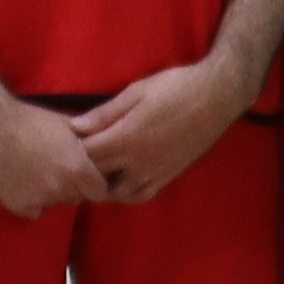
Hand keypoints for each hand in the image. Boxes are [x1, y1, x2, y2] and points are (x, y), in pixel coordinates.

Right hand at [0, 86, 101, 218]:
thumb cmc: (31, 119)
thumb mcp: (68, 126)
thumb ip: (89, 145)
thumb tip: (108, 154)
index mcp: (77, 168)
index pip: (99, 191)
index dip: (92, 182)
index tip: (83, 174)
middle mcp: (61, 188)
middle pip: (76, 198)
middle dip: (70, 187)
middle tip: (53, 168)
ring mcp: (38, 200)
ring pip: (54, 204)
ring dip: (49, 193)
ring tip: (34, 172)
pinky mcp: (17, 206)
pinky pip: (33, 211)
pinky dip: (29, 200)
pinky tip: (20, 181)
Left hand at [69, 59, 239, 202]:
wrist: (216, 97)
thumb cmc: (175, 88)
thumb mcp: (136, 92)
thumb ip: (104, 113)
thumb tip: (74, 127)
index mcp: (126, 139)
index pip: (85, 155)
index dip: (72, 149)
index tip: (67, 141)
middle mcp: (138, 163)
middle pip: (97, 176)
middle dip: (84, 167)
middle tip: (78, 155)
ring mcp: (154, 173)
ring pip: (117, 193)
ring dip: (104, 184)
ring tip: (99, 167)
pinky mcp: (168, 177)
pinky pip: (141, 195)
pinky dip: (127, 192)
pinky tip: (122, 177)